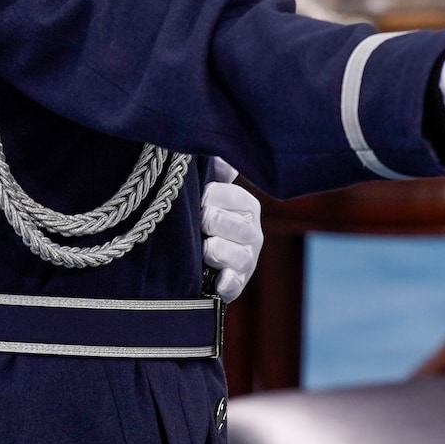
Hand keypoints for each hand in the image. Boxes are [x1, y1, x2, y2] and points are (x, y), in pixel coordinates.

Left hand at [199, 158, 261, 302]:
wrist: (193, 262)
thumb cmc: (199, 219)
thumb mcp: (206, 191)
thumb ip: (215, 171)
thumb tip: (222, 158)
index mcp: (245, 205)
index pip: (229, 195)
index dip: (209, 196)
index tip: (198, 200)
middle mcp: (252, 232)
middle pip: (231, 223)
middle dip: (211, 222)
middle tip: (200, 225)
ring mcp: (246, 260)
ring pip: (236, 254)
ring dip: (217, 251)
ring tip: (205, 249)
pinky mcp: (236, 285)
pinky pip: (236, 283)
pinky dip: (227, 282)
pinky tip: (218, 280)